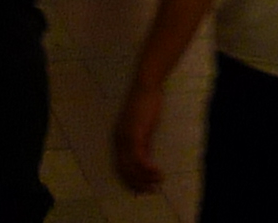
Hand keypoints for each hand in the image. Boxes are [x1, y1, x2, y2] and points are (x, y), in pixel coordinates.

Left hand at [113, 72, 166, 193]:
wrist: (146, 87)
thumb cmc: (145, 104)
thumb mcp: (143, 128)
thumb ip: (143, 143)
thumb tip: (146, 160)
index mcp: (119, 139)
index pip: (121, 166)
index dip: (131, 180)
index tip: (143, 188)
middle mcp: (119, 141)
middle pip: (124, 170)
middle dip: (137, 183)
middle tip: (150, 191)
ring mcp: (125, 139)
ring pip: (132, 167)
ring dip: (145, 178)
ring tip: (158, 183)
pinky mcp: (135, 135)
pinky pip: (139, 159)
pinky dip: (148, 169)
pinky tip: (158, 172)